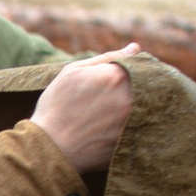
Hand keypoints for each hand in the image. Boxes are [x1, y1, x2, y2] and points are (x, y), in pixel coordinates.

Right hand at [32, 47, 137, 174]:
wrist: (48, 148)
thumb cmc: (56, 107)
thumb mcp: (73, 72)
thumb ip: (107, 57)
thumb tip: (135, 48)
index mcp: (116, 75)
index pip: (140, 64)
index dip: (131, 70)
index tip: (118, 79)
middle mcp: (129, 97)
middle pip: (146, 85)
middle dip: (135, 87)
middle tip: (112, 98)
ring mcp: (131, 121)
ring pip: (146, 106)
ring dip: (136, 106)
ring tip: (110, 114)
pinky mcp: (130, 141)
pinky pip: (141, 128)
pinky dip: (134, 124)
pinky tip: (112, 128)